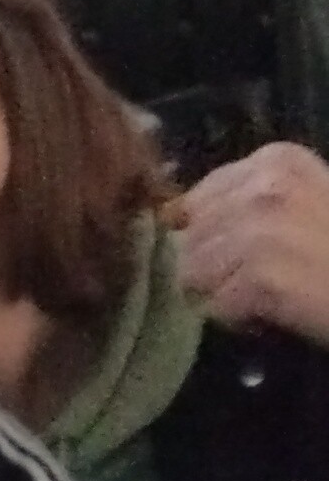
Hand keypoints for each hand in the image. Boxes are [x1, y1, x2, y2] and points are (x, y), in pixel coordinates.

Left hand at [176, 144, 328, 347]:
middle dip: (215, 268)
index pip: (195, 200)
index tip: (256, 255)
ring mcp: (262, 229)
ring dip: (227, 296)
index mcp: (277, 160)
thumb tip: (172, 214)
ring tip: (273, 298)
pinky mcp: (264, 276)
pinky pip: (218, 306)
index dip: (214, 235)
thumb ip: (246, 202)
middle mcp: (266, 186)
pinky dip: (241, 320)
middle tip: (265, 282)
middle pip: (189, 237)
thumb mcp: (308, 206)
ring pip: (194, 273)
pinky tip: (277, 315)